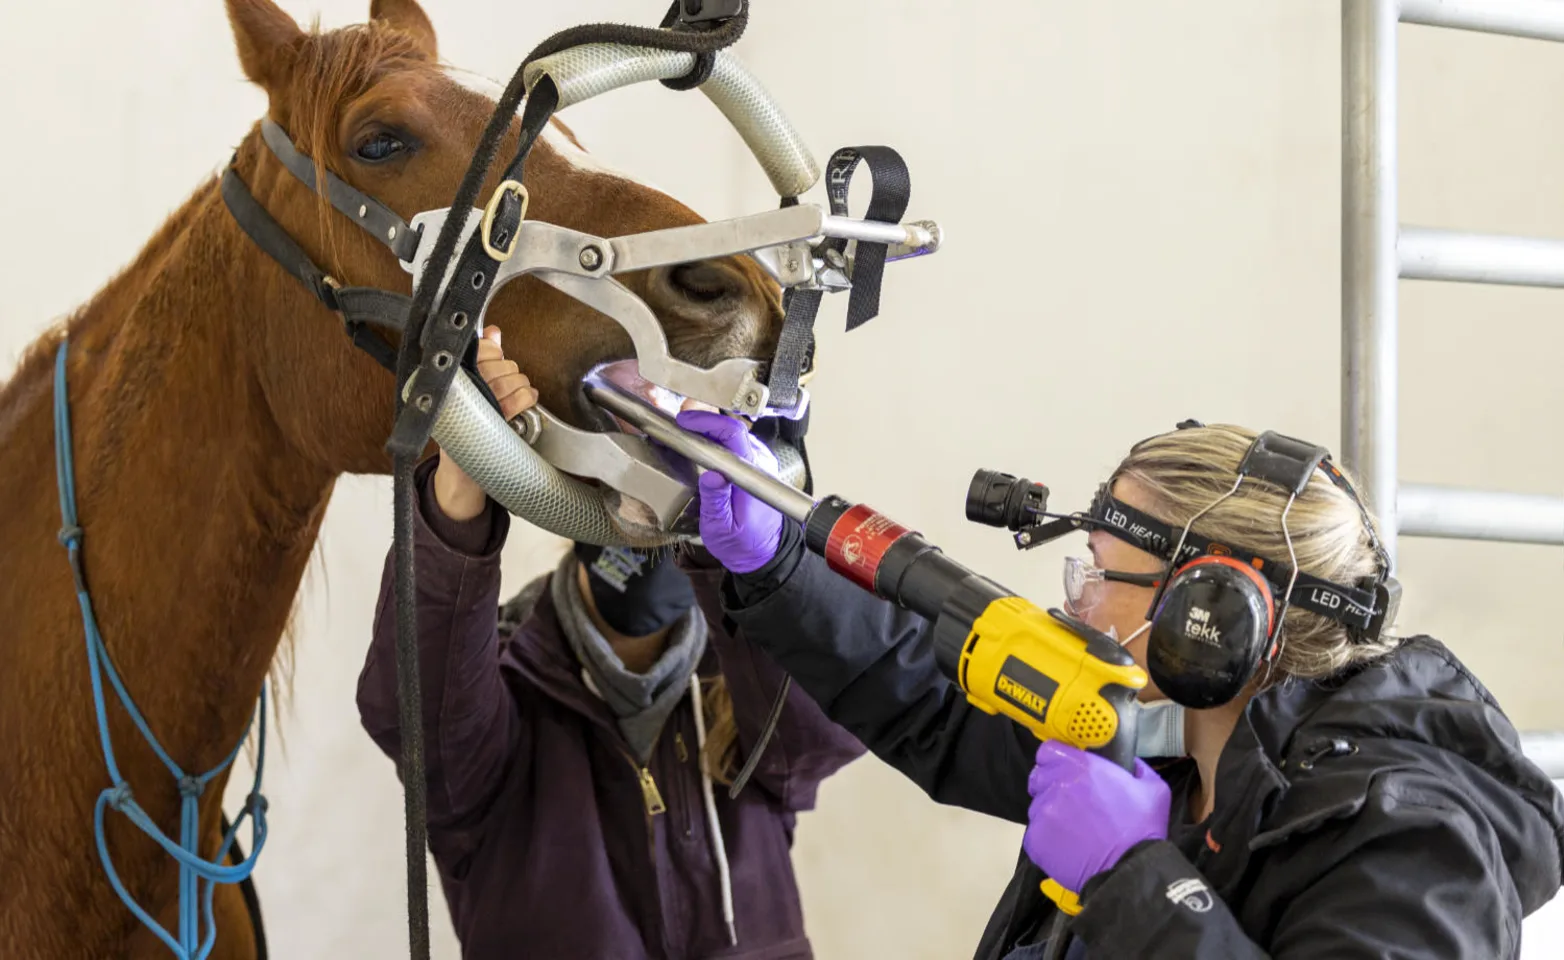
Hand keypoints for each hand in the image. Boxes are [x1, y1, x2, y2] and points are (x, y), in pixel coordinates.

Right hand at [432, 326, 538, 521]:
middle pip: (501, 364)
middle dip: (509, 372)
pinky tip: (526, 401)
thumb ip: (482, 358)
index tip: (493, 361)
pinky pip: (521, 398)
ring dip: (520, 385)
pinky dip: (528, 397)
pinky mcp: (497, 421)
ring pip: (513, 378)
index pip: (482, 349)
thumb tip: (493, 332)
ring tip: (514, 396)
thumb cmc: (466, 424)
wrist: (461, 467)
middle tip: (505, 384)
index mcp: (456, 378)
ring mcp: (481, 404)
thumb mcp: (470, 388)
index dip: (493, 352)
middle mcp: (465, 389)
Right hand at [673, 410, 783, 573]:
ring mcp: (759, 463)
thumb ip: (716, 502)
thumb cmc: (742, 542)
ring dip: (708, 431)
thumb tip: (710, 476)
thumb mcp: (722, 528)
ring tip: (683, 434)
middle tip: (677, 426)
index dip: (708, 422)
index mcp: (753, 475)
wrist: (763, 552)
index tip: (684, 422)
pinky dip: (715, 442)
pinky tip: (699, 447)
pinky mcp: (755, 467)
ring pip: (733, 436)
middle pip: (732, 429)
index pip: (734, 434)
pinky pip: (734, 446)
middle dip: (702, 423)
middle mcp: (760, 464)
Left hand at [1022, 741, 1170, 894]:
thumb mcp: (1153, 789)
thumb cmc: (1142, 830)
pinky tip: (1068, 846)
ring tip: (1074, 830)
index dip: (1054, 760)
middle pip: (1039, 778)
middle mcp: (1057, 785)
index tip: (1064, 770)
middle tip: (1070, 803)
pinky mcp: (1035, 839)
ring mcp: (1043, 812)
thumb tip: (1131, 762)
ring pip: (1037, 807)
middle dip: (1050, 786)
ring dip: (1051, 815)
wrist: (1129, 871)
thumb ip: (1138, 768)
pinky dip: (1048, 839)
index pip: (1048, 751)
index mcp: (1081, 767)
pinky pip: (1036, 833)